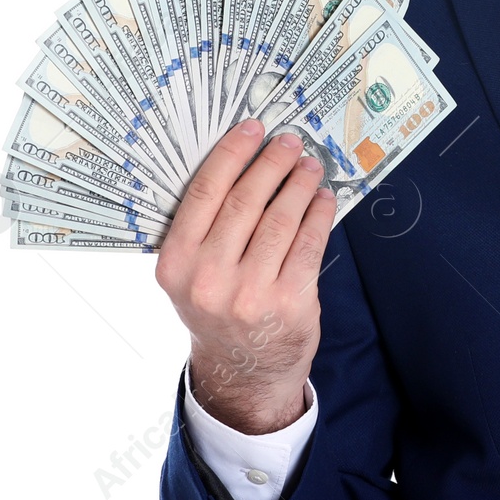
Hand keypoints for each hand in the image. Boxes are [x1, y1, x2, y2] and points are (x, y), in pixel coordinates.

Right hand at [154, 119, 337, 433]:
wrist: (242, 370)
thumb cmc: (218, 309)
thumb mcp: (190, 274)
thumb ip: (204, 228)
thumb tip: (244, 160)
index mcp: (176, 264)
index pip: (204, 193)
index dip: (232, 153)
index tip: (252, 128)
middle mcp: (208, 279)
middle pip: (246, 201)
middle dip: (272, 163)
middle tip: (290, 142)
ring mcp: (249, 293)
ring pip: (281, 219)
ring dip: (300, 184)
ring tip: (310, 166)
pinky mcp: (288, 303)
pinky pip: (309, 244)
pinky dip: (319, 214)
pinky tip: (323, 198)